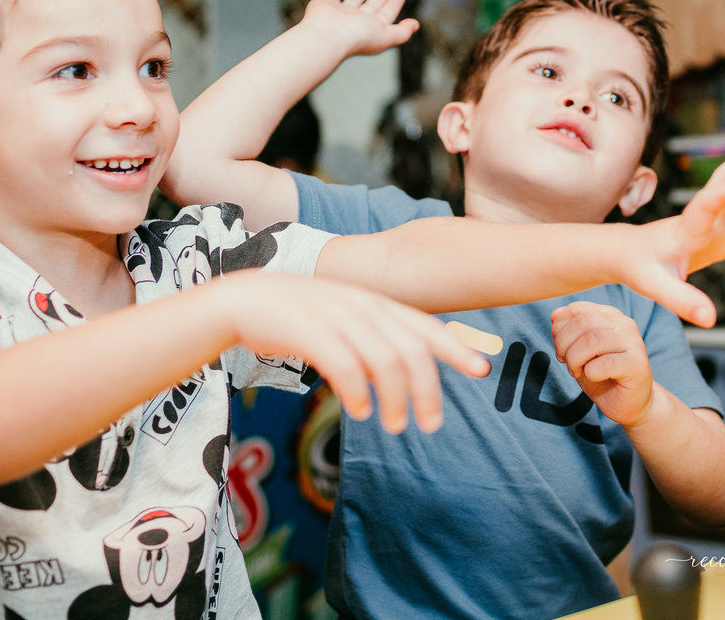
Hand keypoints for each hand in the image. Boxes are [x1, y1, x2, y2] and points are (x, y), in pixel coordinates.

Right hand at [221, 271, 487, 432]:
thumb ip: (373, 338)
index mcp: (374, 302)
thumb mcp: (342, 319)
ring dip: (396, 399)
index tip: (481, 370)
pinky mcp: (309, 330)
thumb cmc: (296, 316)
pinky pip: (346, 365)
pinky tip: (359, 412)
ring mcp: (336, 315)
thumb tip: (401, 374)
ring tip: (396, 425)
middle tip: (431, 425)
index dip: (455, 348)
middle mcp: (361, 306)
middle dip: (428, 390)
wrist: (243, 299)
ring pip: (385, 361)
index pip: (425, 326)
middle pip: (412, 350)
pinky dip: (359, 392)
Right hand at [300, 0, 419, 57]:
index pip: (386, 14)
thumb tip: (416, 25)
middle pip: (372, 6)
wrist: (326, 35)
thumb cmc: (356, 37)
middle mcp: (355, 22)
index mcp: (370, 29)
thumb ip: (401, 32)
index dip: (394, 4)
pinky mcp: (324, 5)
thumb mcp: (386, 35)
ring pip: (353, 1)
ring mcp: (339, 14)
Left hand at [551, 301, 653, 426]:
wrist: (628, 403)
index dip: (559, 329)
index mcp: (610, 315)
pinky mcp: (637, 365)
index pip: (575, 309)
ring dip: (574, 359)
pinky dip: (589, 373)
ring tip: (577, 371)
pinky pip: (603, 364)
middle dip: (563, 345)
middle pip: (581, 323)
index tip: (560, 349)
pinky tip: (593, 377)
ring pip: (590, 341)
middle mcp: (624, 324)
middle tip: (565, 362)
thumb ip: (567, 330)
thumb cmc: (601, 375)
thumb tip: (555, 315)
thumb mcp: (577, 350)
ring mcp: (634, 343)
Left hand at [621, 136, 724, 326]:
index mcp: (686, 228)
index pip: (704, 206)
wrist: (630, 255)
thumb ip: (683, 301)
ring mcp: (715, 226)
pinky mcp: (721, 238)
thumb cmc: (639, 267)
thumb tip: (709, 319)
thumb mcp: (656, 287)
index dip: (723, 195)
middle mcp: (704, 220)